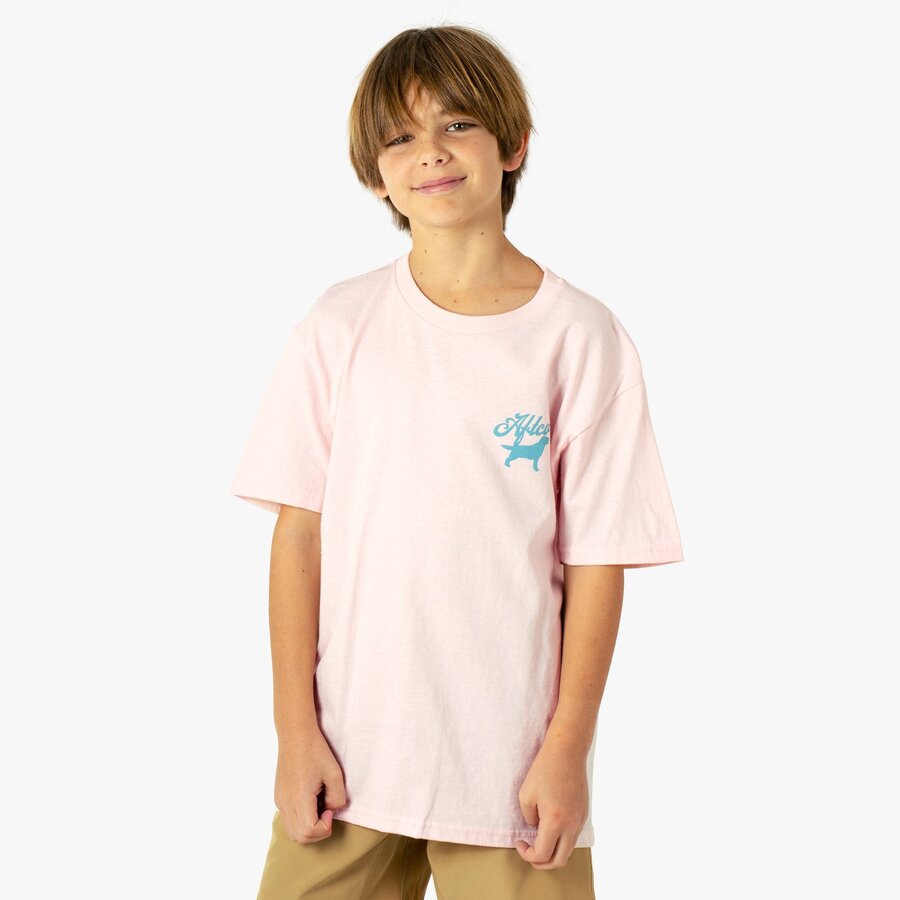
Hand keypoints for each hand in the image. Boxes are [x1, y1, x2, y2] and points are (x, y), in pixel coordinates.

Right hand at [274, 727, 346, 843]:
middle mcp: (285, 803)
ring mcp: (279, 801)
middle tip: (326, 808)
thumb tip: (330, 811)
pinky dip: (301, 820)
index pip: (309, 832)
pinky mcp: (278, 797)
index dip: (324, 827)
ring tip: (319, 805)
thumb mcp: (335, 774)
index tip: (329, 808)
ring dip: (309, 827)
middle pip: (300, 837)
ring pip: (292, 832)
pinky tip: (310, 801)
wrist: (295, 735)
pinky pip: (288, 820)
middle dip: (318, 831)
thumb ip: (337, 799)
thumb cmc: (316, 751)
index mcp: (298, 798)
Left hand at [515, 740, 588, 868]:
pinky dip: (561, 840)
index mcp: (555, 822)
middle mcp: (571, 825)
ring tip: (538, 839)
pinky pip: (573, 836)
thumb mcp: (526, 795)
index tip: (519, 842)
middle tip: (529, 851)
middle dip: (542, 863)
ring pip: (568, 849)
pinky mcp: (584, 813)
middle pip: (559, 861)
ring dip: (553, 851)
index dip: (527, 855)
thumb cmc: (544, 770)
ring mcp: (580, 820)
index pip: (542, 855)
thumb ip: (529, 819)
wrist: (567, 751)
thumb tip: (535, 828)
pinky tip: (550, 827)